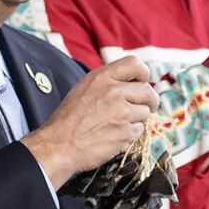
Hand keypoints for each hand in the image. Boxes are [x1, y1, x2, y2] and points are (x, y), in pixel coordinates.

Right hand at [22, 57, 158, 186]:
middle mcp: (115, 92)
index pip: (135, 64)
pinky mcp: (125, 133)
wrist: (60, 145)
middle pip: (148, 91)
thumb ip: (108, 82)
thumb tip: (130, 82)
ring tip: (120, 123)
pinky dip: (131, 133)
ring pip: (146, 112)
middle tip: (144, 107)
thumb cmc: (69, 118)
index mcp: (103, 77)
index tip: (141, 84)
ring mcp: (122, 113)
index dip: (142, 74)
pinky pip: (139, 130)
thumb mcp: (84, 88)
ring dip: (137, 118)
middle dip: (149, 100)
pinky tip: (116, 134)